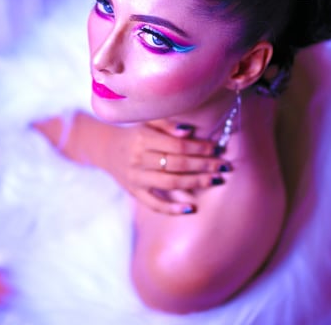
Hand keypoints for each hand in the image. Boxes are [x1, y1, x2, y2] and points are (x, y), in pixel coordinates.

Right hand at [101, 120, 231, 214]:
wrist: (107, 149)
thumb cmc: (136, 133)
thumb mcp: (148, 122)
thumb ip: (167, 124)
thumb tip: (189, 132)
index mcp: (142, 138)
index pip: (177, 145)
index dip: (199, 148)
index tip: (217, 149)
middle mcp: (138, 159)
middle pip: (177, 164)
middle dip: (204, 165)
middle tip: (224, 166)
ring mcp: (136, 178)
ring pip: (170, 183)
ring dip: (195, 182)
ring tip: (215, 180)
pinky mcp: (135, 193)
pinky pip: (154, 204)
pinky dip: (172, 208)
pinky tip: (191, 208)